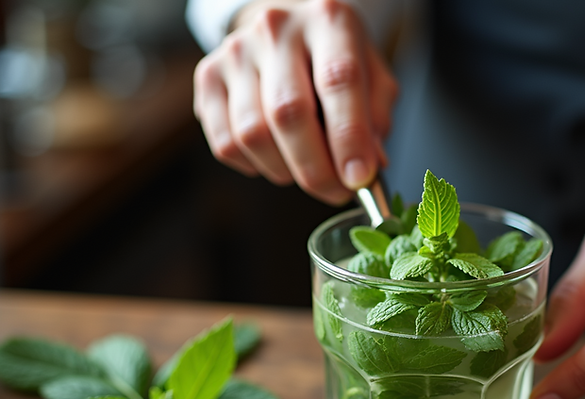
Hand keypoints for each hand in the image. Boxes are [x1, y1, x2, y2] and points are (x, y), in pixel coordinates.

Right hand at [192, 0, 398, 204]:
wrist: (287, 29)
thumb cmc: (336, 59)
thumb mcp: (373, 76)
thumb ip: (376, 119)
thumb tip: (367, 167)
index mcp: (328, 20)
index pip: (339, 80)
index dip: (349, 137)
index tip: (359, 179)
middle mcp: (276, 28)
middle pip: (289, 112)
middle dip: (316, 168)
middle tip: (337, 192)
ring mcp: (235, 51)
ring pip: (252, 134)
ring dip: (285, 171)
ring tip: (307, 170)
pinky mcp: (208, 77)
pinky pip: (226, 144)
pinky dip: (254, 166)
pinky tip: (276, 157)